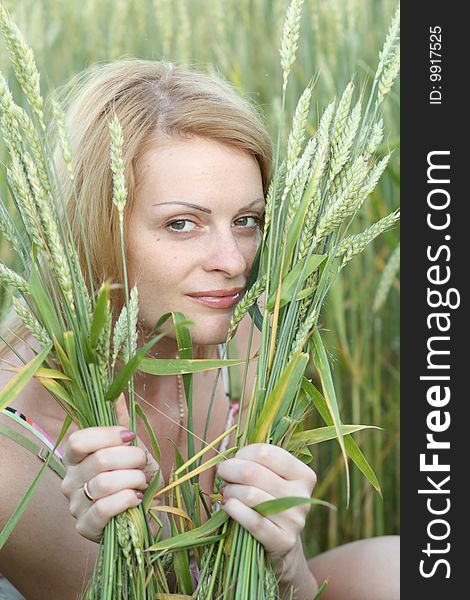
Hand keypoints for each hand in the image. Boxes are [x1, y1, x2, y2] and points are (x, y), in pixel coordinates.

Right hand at [61, 394, 162, 542]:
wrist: (148, 510)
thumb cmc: (136, 476)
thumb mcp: (132, 447)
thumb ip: (121, 422)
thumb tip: (117, 394)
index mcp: (77, 457)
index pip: (78, 440)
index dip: (106, 435)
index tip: (130, 436)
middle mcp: (70, 480)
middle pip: (98, 460)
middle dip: (130, 458)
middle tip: (142, 462)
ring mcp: (75, 505)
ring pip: (103, 484)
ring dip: (132, 479)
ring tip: (141, 481)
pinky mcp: (84, 527)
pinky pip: (103, 510)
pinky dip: (126, 500)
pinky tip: (137, 498)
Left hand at [216, 443, 316, 579]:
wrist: (281, 546)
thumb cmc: (269, 503)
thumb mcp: (271, 480)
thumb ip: (256, 465)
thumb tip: (228, 460)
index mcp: (303, 474)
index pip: (264, 453)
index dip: (242, 454)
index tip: (235, 460)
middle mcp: (302, 496)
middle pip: (253, 472)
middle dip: (230, 471)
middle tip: (223, 475)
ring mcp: (295, 520)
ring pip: (250, 495)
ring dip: (230, 491)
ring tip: (226, 493)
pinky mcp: (284, 540)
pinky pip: (253, 521)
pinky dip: (234, 510)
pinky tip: (227, 506)